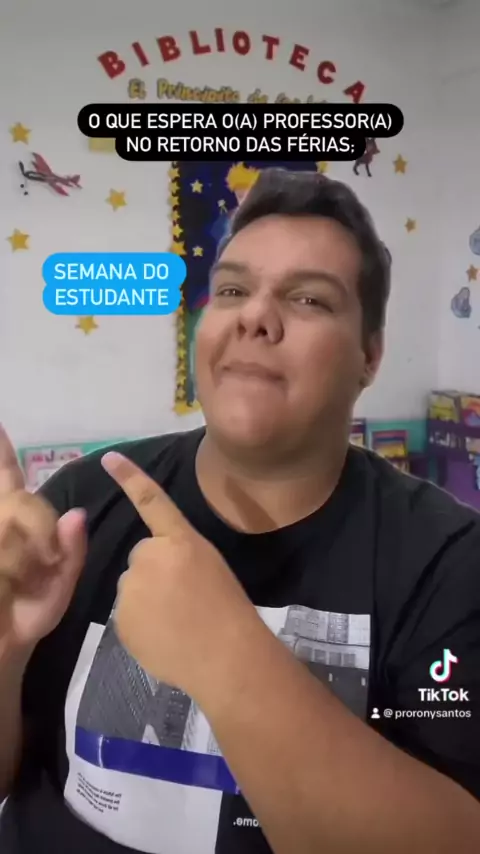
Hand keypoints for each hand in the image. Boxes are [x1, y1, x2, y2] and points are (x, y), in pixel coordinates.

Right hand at [0, 426, 86, 651]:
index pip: (10, 480)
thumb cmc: (30, 614)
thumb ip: (71, 550)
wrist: (4, 648)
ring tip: (20, 582)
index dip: (3, 454)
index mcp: (16, 524)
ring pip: (7, 526)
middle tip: (43, 563)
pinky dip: (10, 570)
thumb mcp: (61, 583)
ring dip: (21, 559)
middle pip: (21, 503)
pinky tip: (8, 587)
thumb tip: (76, 514)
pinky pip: (3, 549)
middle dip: (38, 532)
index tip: (0, 427)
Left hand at [101, 451, 258, 700]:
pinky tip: (164, 637)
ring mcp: (131, 588)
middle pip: (141, 557)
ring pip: (132, 588)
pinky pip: (127, 616)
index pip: (150, 499)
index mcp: (180, 540)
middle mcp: (149, 556)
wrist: (225, 658)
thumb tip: (153, 565)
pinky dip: (141, 624)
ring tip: (177, 622)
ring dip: (147, 599)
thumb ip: (178, 556)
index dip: (129, 476)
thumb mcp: (210, 566)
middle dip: (154, 573)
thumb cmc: (229, 610)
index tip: (109, 456)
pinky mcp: (120, 619)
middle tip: (182, 599)